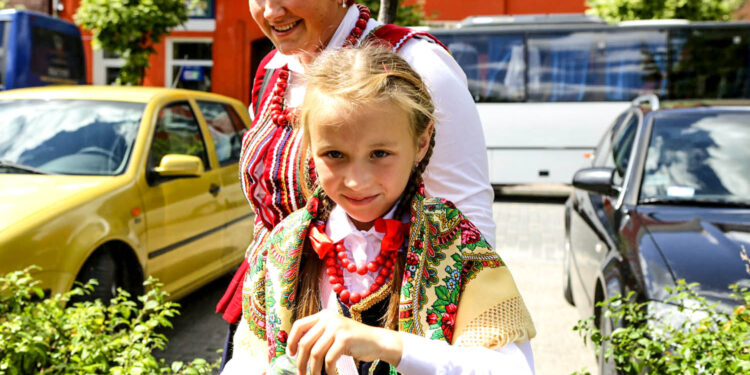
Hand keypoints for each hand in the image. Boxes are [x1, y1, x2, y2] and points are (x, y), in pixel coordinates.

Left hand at [286, 310, 402, 374]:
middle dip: (301, 361)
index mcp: (323, 315)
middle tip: (301, 373)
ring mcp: (337, 328)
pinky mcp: (345, 339)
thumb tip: (296, 350)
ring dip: (314, 369)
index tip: (291, 354)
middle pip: (306, 342)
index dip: (291, 340)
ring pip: (316, 353)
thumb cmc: (353, 340)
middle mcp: (328, 318)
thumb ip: (318, 335)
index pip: (299, 325)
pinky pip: (329, 359)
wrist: (377, 341)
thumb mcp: (334, 332)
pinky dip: (329, 371)